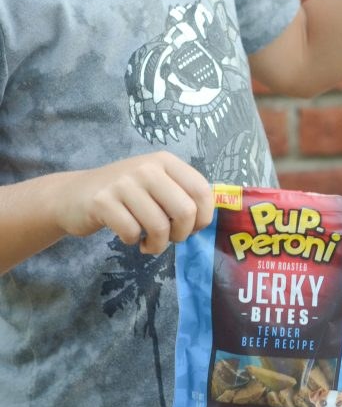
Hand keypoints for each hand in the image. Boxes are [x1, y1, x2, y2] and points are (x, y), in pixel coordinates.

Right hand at [58, 151, 213, 253]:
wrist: (73, 195)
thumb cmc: (123, 194)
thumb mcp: (155, 184)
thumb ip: (180, 195)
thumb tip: (202, 221)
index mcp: (165, 161)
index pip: (201, 190)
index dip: (203, 217)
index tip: (192, 228)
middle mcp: (147, 167)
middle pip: (184, 211)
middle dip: (181, 235)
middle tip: (169, 239)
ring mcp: (124, 183)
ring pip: (159, 226)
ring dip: (157, 245)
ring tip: (148, 243)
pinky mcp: (103, 201)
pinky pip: (131, 233)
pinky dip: (132, 242)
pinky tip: (127, 236)